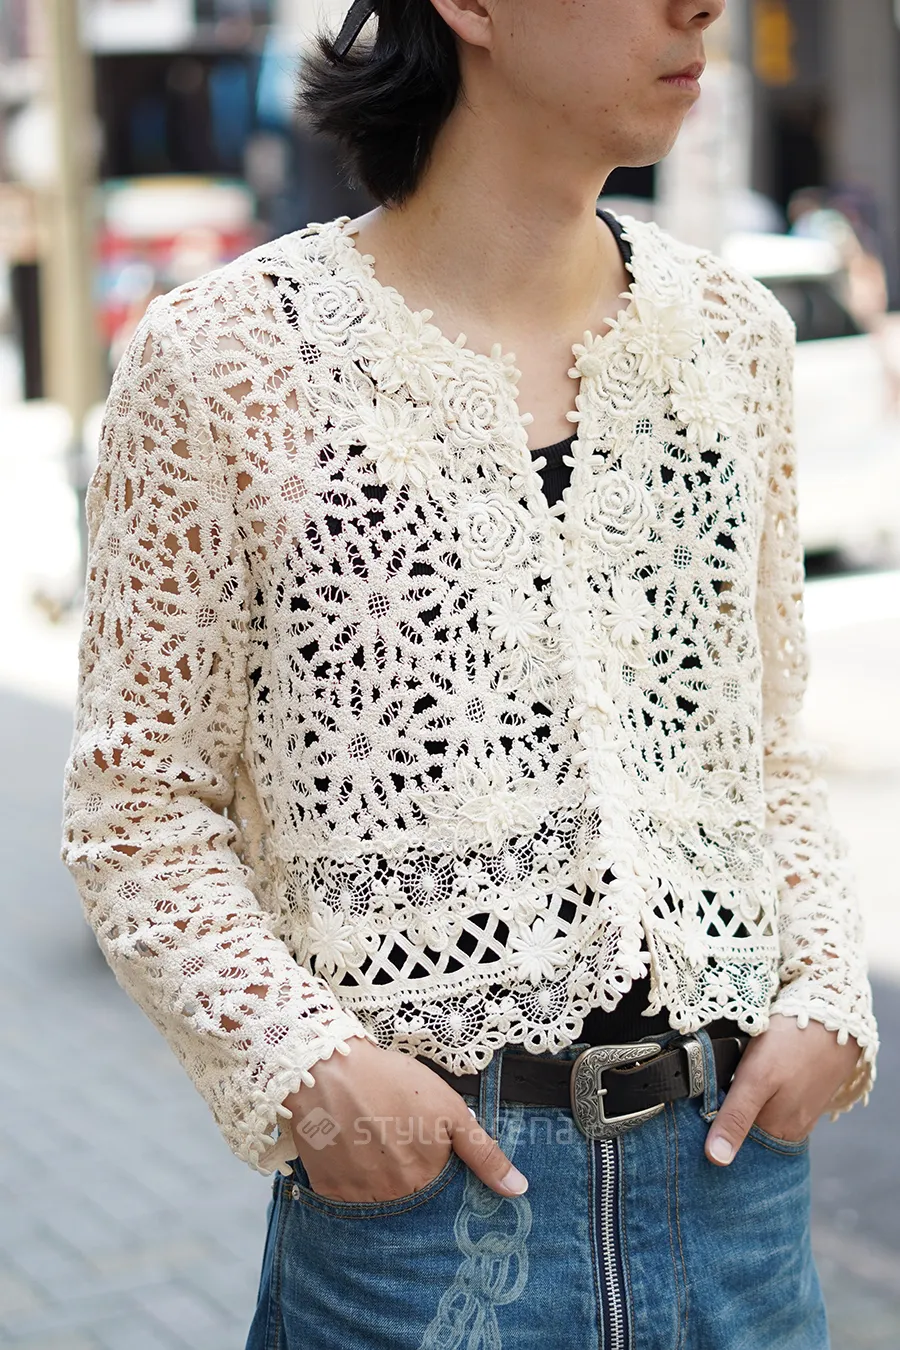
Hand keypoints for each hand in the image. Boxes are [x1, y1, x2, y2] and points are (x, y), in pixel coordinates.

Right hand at [281, 1037, 528, 1201]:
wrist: (329, 1068)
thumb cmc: (392, 1082)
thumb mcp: (450, 1109)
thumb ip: (484, 1153)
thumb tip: (519, 1191)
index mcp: (427, 1180)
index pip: (443, 1197)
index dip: (437, 1172)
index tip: (427, 1152)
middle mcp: (394, 1198)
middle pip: (411, 1201)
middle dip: (410, 1178)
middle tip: (398, 1142)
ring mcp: (359, 1199)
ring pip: (380, 1203)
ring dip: (382, 1181)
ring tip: (375, 1142)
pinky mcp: (329, 1192)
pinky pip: (348, 1201)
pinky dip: (353, 1180)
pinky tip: (353, 1149)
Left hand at [705, 1014, 860, 1165]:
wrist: (835, 1017)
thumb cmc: (793, 1044)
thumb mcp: (756, 1079)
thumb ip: (736, 1118)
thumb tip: (716, 1159)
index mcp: (778, 1132)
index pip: (736, 1144)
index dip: (713, 1130)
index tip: (694, 1115)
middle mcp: (791, 1128)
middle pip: (749, 1132)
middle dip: (727, 1118)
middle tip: (708, 1093)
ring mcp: (800, 1110)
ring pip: (760, 1115)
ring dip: (742, 1104)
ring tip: (726, 1082)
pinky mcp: (804, 1093)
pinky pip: (774, 1101)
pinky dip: (758, 1093)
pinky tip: (751, 1077)